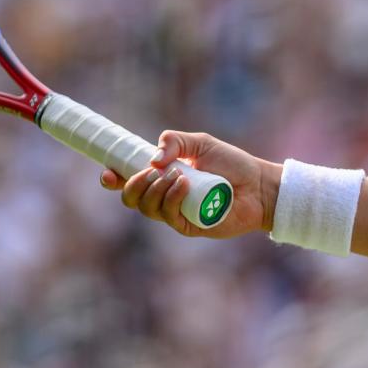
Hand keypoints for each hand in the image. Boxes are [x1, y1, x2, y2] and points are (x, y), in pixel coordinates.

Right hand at [100, 130, 278, 238]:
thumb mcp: (201, 143)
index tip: (108, 172)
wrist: (259, 185)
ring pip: (147, 208)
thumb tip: (154, 159)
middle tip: (153, 171)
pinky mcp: (189, 226)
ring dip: (156, 190)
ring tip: (178, 175)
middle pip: (130, 198)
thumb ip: (175, 141)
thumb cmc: (232, 164)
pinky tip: (184, 185)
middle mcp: (164, 196)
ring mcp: (175, 213)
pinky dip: (171, 198)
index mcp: (161, 176)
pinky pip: (168, 216)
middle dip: (133, 184)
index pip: (126, 181)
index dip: (111, 179)